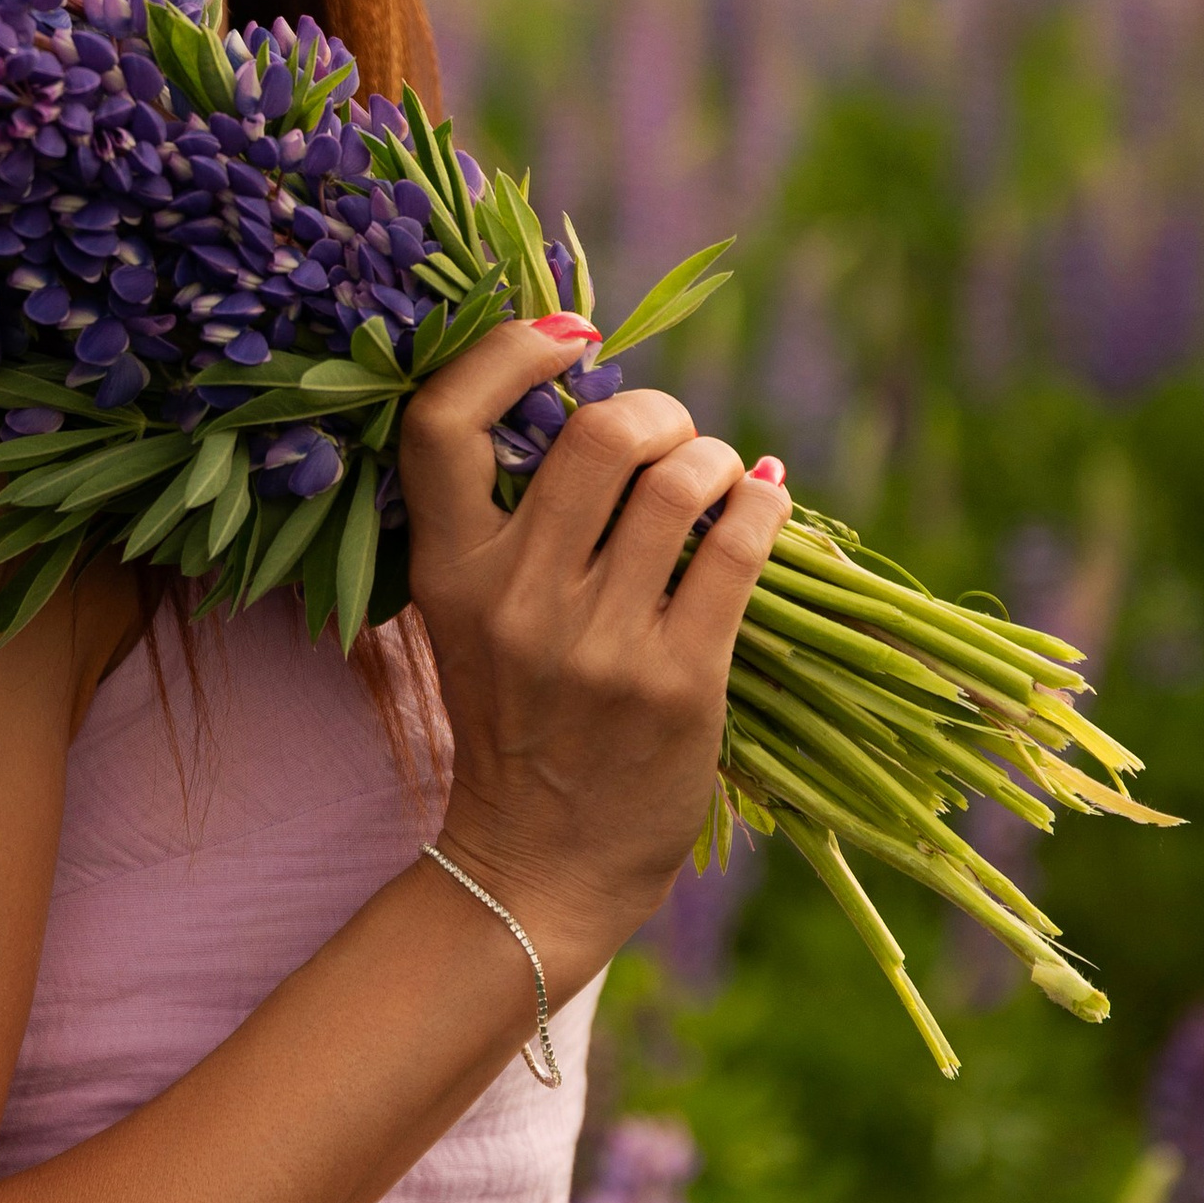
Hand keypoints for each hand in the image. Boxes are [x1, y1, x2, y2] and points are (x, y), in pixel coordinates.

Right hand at [397, 318, 789, 996]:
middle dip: (656, 410)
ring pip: (680, 482)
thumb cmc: (514, 721)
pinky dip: (760, 505)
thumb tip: (604, 402)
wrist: (537, 865)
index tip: (568, 337)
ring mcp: (597, 642)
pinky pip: (736, 548)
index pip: (441, 423)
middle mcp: (515, 597)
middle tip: (671, 434)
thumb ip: (511, 523)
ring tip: (717, 481)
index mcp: (448, 571)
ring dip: (715, 459)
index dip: (505, 353)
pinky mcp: (676, 681)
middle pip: (596, 434)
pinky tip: (761, 502)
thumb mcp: (473, 618)